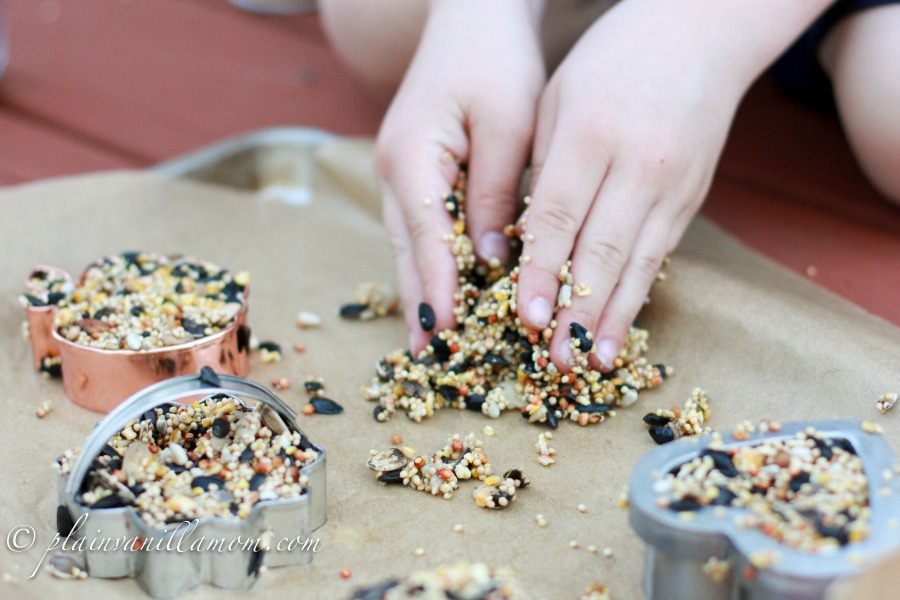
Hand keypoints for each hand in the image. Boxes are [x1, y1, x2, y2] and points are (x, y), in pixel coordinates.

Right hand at [376, 1, 544, 351]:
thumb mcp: (507, 125)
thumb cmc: (495, 62)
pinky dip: (432, 263)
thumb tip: (491, 259)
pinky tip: (445, 290)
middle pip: (407, 249)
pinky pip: (421, 229)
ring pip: (410, 244)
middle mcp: (394, 171)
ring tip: (434, 337)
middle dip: (420, 303)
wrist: (472, 19)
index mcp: (412, 156)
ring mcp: (398, 174)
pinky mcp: (415, 175)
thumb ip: (497, 194)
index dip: (439, 287)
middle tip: (431, 355)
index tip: (447, 332)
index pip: (426, 236)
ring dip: (423, 289)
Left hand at [516, 1, 747, 369]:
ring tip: (595, 362)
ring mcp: (673, 184)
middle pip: (601, 252)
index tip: (525, 319)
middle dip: (577, 313)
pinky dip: (639, 291)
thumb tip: (529, 240)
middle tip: (557, 361)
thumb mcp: (559, 98)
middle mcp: (637, 165)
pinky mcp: (692, 196)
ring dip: (613, 318)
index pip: (559, 219)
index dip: (541, 275)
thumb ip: (544, 168)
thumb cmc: (612, 59)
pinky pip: (660, 252)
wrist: (701, 33)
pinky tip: (624, 323)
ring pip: (637, 262)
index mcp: (590, 135)